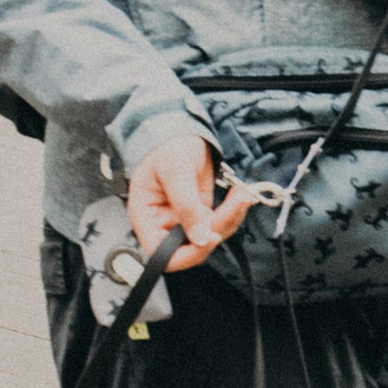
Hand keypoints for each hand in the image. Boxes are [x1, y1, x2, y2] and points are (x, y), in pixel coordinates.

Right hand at [127, 132, 260, 272]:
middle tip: (235, 204)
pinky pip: (221, 224)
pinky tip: (240, 194)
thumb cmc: (167, 146)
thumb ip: (186, 204)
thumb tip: (200, 238)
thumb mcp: (175, 170)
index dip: (186, 254)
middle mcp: (163, 225)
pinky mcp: (202, 215)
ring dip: (231, 218)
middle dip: (216, 229)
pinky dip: (234, 212)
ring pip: (211, 237)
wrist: (180, 133)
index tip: (210, 237)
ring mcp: (184, 222)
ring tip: (242, 193)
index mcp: (146, 218)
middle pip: (191, 248)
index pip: (160, 254)